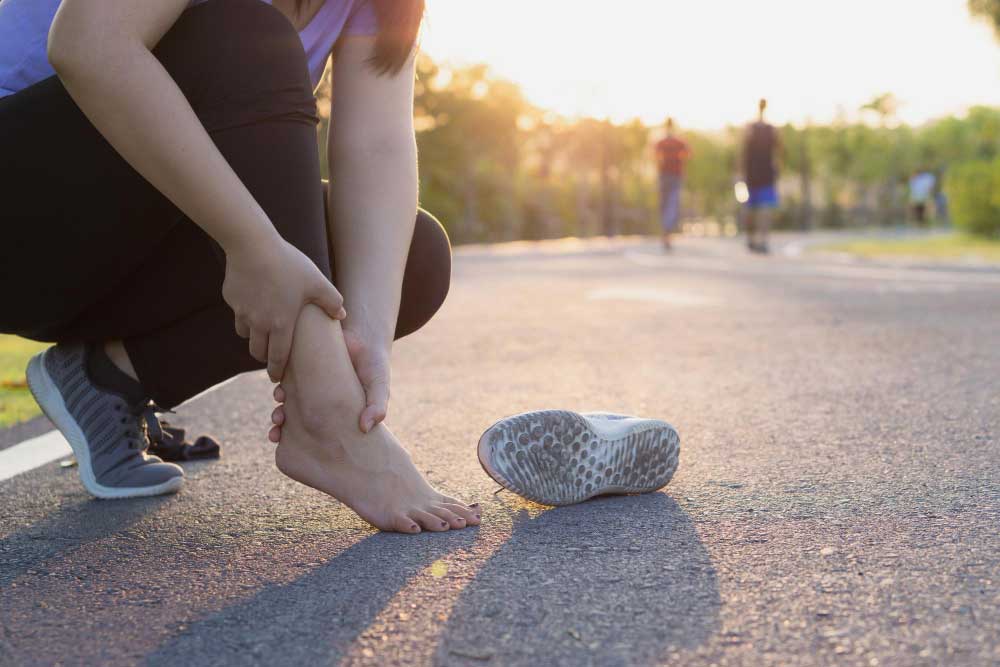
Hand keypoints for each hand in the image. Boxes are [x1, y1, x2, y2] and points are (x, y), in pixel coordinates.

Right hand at [223, 235, 345, 381]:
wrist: (252, 245)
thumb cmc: (289, 264)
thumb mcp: (317, 282)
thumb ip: (332, 301)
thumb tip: (342, 315)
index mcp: (281, 324)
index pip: (278, 358)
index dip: (278, 370)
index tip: (277, 378)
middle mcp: (259, 323)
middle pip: (258, 351)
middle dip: (264, 357)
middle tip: (269, 358)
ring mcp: (242, 311)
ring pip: (245, 334)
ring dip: (253, 336)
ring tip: (261, 331)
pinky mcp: (231, 298)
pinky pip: (237, 312)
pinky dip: (244, 314)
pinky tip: (253, 302)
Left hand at [267, 327, 390, 442]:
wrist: (365, 335)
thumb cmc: (374, 366)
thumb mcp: (379, 386)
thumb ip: (378, 406)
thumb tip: (365, 427)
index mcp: (333, 412)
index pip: (310, 430)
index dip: (294, 438)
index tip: (281, 440)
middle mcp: (317, 400)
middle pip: (292, 418)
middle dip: (282, 423)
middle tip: (276, 430)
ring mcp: (308, 384)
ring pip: (287, 401)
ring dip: (279, 407)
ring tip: (279, 409)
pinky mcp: (302, 364)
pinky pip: (286, 378)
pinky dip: (280, 386)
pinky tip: (280, 390)